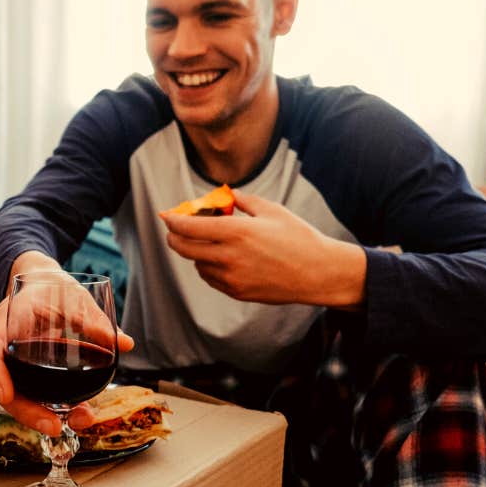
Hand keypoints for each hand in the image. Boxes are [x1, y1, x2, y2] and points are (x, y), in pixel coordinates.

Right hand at [0, 284, 134, 436]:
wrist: (44, 283)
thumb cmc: (52, 285)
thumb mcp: (71, 295)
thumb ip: (93, 319)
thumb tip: (123, 342)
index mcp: (6, 321)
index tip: (6, 395)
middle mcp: (5, 347)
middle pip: (2, 385)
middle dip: (25, 410)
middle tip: (52, 427)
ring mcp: (15, 363)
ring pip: (17, 396)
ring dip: (41, 416)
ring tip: (76, 422)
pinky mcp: (28, 372)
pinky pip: (33, 395)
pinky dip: (53, 408)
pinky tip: (78, 414)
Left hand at [158, 190, 364, 308]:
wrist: (319, 273)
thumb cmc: (299, 238)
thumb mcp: (273, 210)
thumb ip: (244, 200)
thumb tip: (227, 194)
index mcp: (236, 231)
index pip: (189, 227)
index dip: (172, 221)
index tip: (166, 216)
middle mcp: (229, 256)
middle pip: (184, 248)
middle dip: (174, 238)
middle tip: (175, 230)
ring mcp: (232, 277)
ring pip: (198, 264)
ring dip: (196, 252)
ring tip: (209, 242)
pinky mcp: (237, 292)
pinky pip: (211, 279)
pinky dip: (209, 267)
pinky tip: (221, 259)